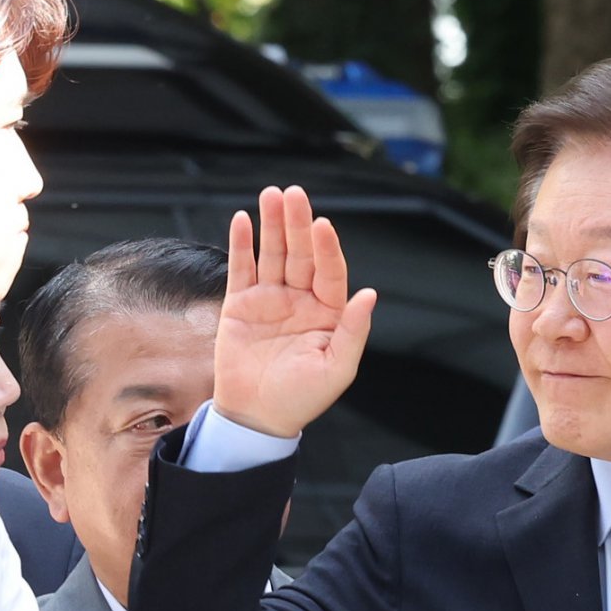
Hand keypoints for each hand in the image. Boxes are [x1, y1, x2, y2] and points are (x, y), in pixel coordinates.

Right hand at [212, 185, 376, 438]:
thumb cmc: (302, 398)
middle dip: (297, 224)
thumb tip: (370, 294)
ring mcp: (270, 299)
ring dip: (271, 224)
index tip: (322, 225)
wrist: (258, 416)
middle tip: (294, 194)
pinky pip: (241, 268)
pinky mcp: (241, 304)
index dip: (326, 248)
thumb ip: (354, 331)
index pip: (330, 272)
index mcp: (328, 313)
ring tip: (271, 196)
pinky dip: (241, 244)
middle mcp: (301, 300)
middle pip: (300, 254)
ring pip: (272, 254)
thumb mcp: (337, 369)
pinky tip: (242, 220)